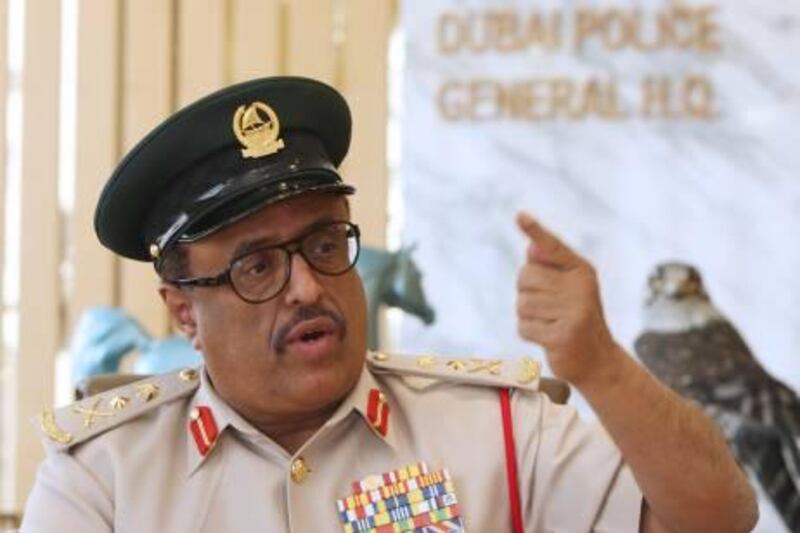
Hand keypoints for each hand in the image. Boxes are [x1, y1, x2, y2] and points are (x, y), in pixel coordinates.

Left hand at [516, 212, 618, 386]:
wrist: (597, 360)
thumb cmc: (574, 317)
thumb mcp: (568, 287)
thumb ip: (549, 266)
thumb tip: (531, 247)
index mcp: (580, 270)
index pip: (552, 247)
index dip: (535, 231)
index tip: (520, 216)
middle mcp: (580, 287)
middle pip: (525, 277)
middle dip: (527, 293)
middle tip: (548, 306)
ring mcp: (573, 311)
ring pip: (522, 303)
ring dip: (529, 316)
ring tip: (550, 322)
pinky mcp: (562, 335)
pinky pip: (524, 326)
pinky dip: (530, 333)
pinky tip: (548, 336)